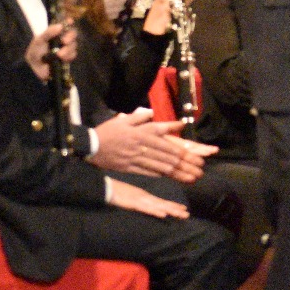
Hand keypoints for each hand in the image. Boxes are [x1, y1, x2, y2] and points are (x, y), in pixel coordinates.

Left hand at [26, 22, 75, 82]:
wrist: (34, 69)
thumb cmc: (34, 52)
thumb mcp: (39, 40)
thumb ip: (49, 32)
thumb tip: (61, 26)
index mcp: (54, 33)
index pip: (64, 24)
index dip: (68, 22)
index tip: (69, 21)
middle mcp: (61, 39)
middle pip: (73, 34)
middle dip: (71, 37)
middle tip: (65, 41)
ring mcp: (65, 48)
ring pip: (74, 45)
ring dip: (68, 49)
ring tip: (59, 55)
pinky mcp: (67, 58)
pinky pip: (73, 54)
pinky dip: (68, 56)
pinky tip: (62, 59)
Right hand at [90, 111, 214, 182]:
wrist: (90, 146)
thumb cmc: (108, 131)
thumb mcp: (124, 120)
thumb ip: (140, 117)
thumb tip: (152, 112)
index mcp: (142, 132)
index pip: (165, 135)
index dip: (179, 139)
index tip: (193, 147)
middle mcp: (142, 145)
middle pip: (168, 154)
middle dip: (186, 161)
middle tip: (199, 167)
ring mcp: (137, 158)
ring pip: (161, 165)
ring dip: (178, 171)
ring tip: (191, 176)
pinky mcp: (131, 168)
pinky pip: (149, 172)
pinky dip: (161, 174)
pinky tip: (171, 177)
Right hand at [106, 177, 190, 218]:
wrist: (104, 187)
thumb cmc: (114, 190)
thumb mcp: (127, 195)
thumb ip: (135, 198)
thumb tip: (142, 202)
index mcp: (143, 196)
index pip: (160, 202)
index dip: (172, 206)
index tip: (183, 208)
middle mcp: (143, 198)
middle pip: (162, 205)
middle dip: (175, 210)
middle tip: (187, 214)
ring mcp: (139, 200)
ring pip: (157, 207)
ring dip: (170, 211)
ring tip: (181, 214)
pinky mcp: (132, 203)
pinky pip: (145, 209)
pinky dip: (154, 211)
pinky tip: (163, 214)